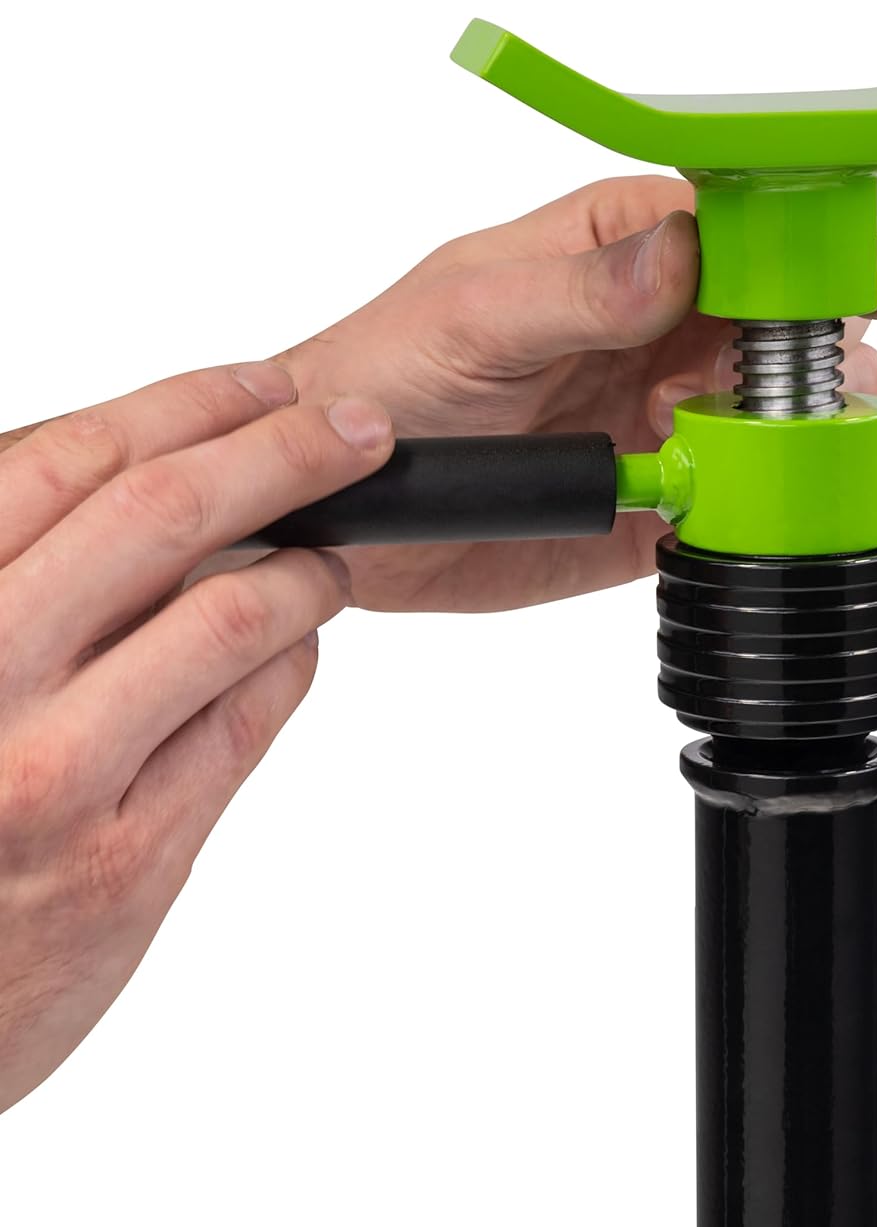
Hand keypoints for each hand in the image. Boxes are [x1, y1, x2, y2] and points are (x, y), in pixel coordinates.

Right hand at [0, 364, 393, 1111]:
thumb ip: (19, 575)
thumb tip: (145, 474)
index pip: (68, 462)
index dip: (186, 405)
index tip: (261, 384)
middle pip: (165, 515)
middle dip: (284, 452)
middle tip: (355, 434)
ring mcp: (55, 774)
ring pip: (232, 613)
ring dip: (308, 569)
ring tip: (328, 560)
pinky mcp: (132, 855)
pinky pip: (250, 718)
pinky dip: (293, 661)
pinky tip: (293, 650)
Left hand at [276, 175, 876, 611]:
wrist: (341, 505)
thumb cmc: (382, 375)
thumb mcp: (473, 316)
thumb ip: (581, 291)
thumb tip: (681, 257)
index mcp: (619, 259)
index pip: (744, 235)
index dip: (814, 252)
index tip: (869, 281)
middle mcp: (654, 336)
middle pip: (783, 332)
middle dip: (821, 357)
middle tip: (810, 391)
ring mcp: (661, 423)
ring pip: (775, 424)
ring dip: (800, 441)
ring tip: (768, 456)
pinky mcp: (653, 510)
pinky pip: (734, 510)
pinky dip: (760, 514)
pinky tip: (749, 513)